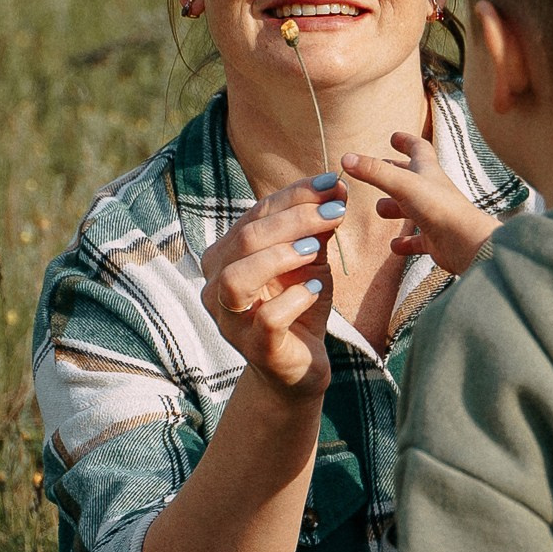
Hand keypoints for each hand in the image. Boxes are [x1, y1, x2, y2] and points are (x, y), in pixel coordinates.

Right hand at [198, 180, 341, 394]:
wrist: (298, 368)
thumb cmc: (298, 307)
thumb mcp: (309, 261)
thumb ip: (315, 228)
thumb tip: (335, 188)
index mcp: (225, 257)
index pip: (255, 215)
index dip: (294, 196)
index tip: (332, 183)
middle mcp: (217, 286)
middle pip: (245, 240)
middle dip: (293, 220)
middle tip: (334, 212)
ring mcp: (231, 320)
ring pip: (239, 279)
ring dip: (280, 256)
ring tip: (316, 249)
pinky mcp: (255, 349)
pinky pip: (267, 319)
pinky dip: (295, 299)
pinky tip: (316, 289)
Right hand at [344, 131, 499, 277]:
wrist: (466, 244)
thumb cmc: (439, 207)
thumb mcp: (403, 184)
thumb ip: (374, 172)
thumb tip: (346, 158)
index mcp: (428, 172)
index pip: (419, 148)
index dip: (407, 141)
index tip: (394, 137)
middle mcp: (432, 191)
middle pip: (412, 177)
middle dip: (395, 173)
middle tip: (377, 172)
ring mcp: (435, 216)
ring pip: (412, 208)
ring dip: (395, 207)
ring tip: (380, 209)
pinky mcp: (435, 240)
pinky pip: (417, 241)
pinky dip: (405, 243)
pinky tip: (394, 246)